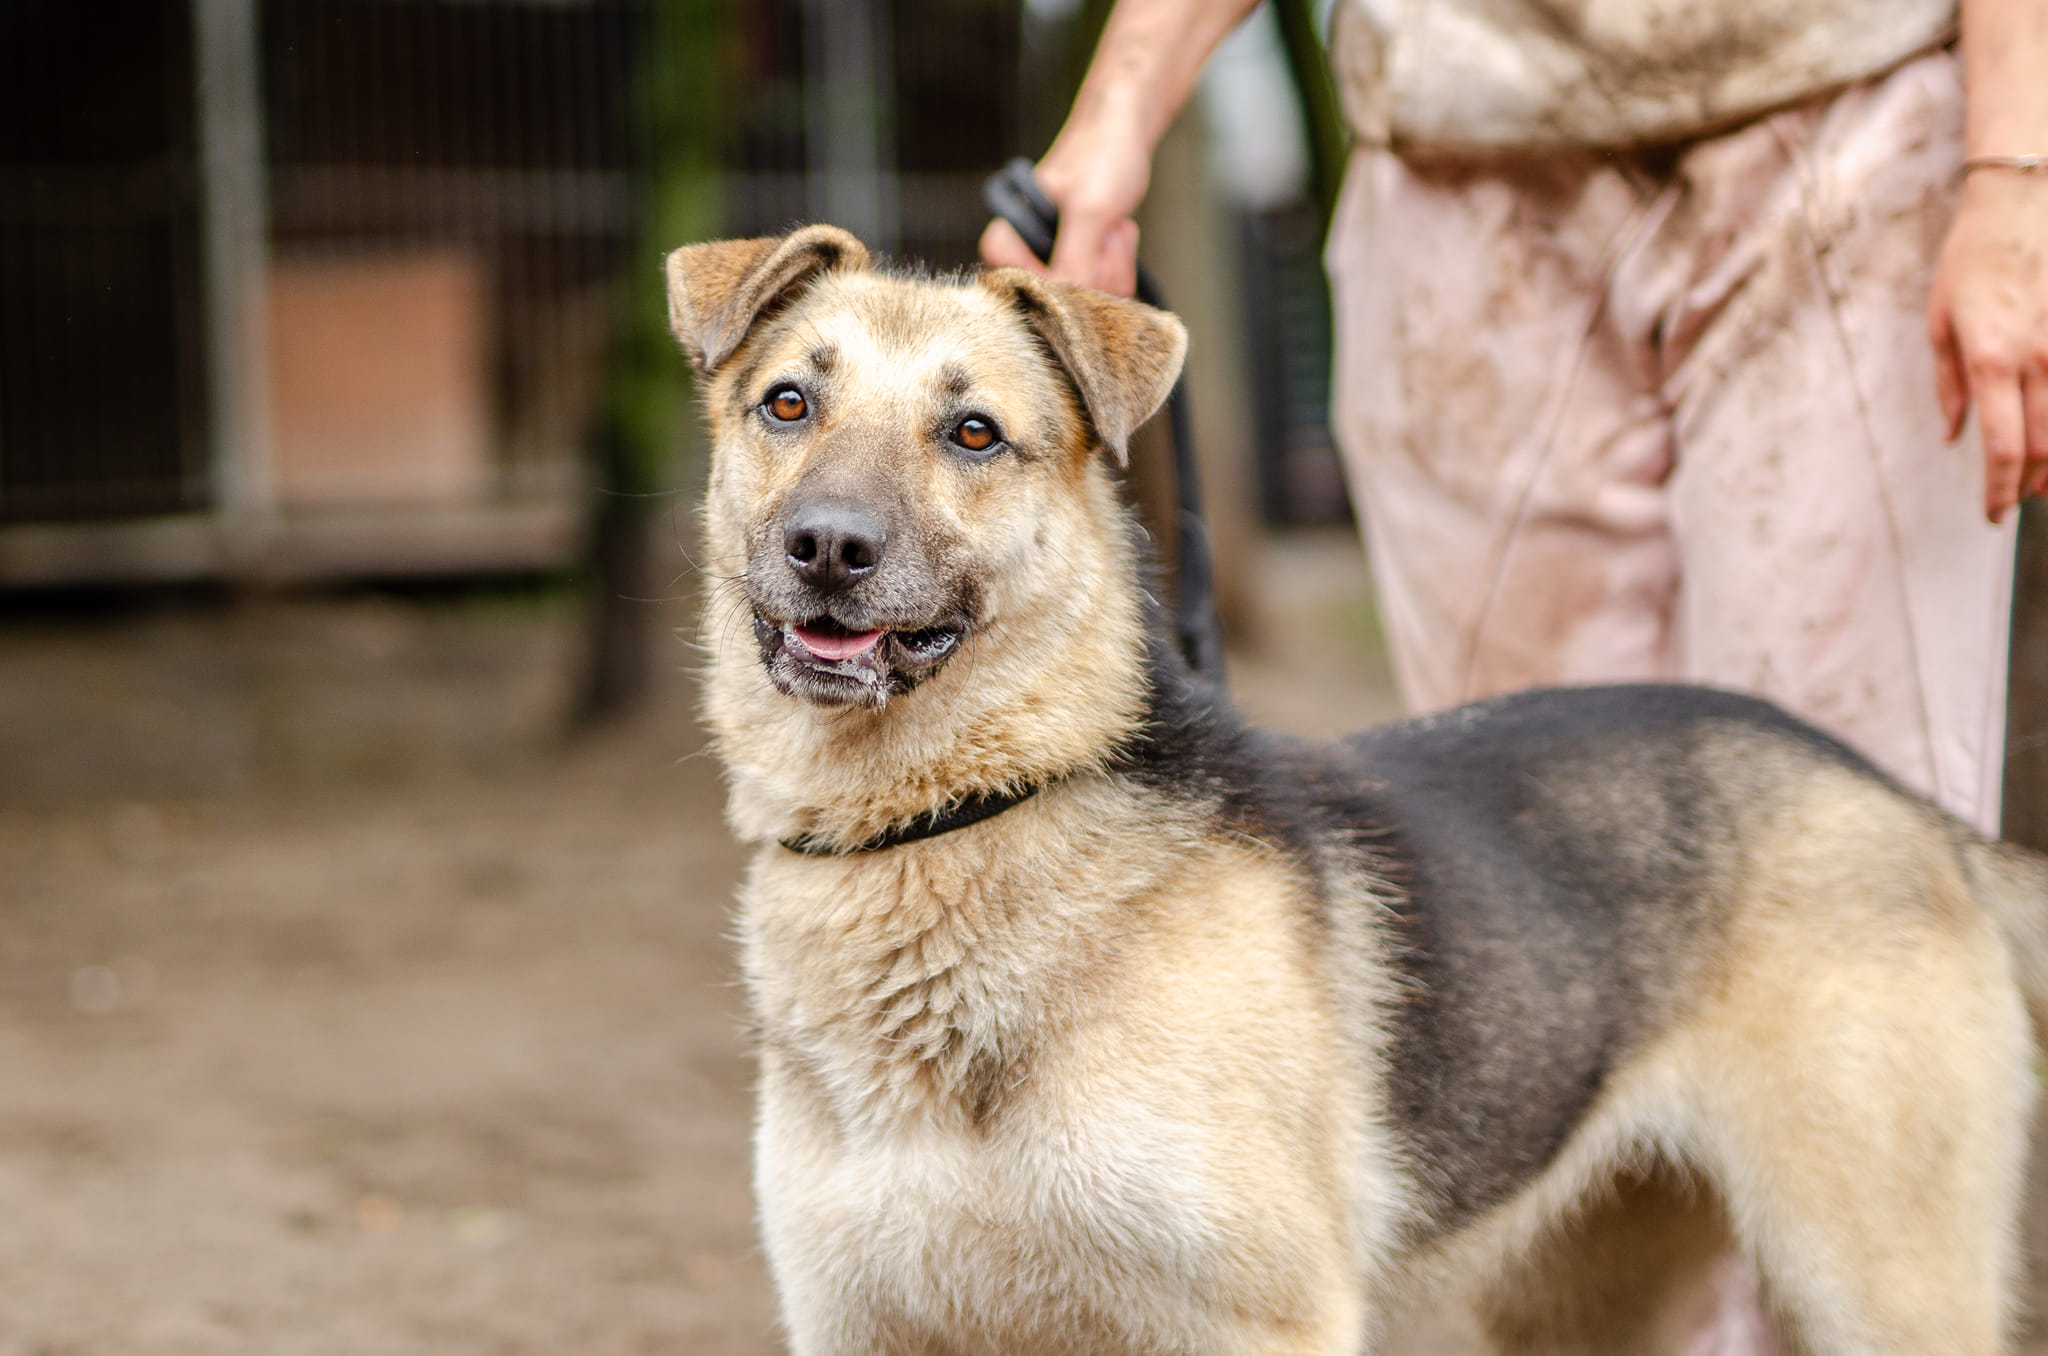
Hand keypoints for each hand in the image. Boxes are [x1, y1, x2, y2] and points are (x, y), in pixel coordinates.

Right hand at [978, 113, 1152, 297]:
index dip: (1063, 280)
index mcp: (1006, 241)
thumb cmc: (1100, 158)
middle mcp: (1023, 258)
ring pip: (1088, 300)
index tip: (1084, 247)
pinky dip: (1119, 263)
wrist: (1121, 134)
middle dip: (1097, 268)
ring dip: (1113, 263)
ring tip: (1110, 226)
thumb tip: (1071, 307)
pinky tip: (1116, 233)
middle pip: (1063, 303)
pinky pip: (1102, 292)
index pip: (1026, 291)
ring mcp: (1052, 264)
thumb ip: (1076, 260)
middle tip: (1104, 228)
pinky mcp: (1077, 266)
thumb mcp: (1090, 210)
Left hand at [1929, 170, 2047, 522]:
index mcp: (1989, 360)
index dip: (1998, 490)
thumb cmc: (1971, 256)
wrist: (2024, 197)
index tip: (1992, 514)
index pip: (2001, 448)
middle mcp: (2037, 357)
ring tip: (2042, 483)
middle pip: (2042, 446)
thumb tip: (1954, 436)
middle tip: (2014, 502)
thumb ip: (1949, 384)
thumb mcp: (1940, 320)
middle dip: (2027, 484)